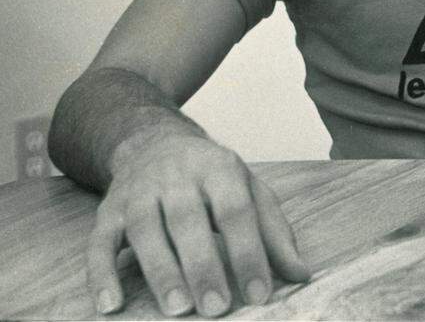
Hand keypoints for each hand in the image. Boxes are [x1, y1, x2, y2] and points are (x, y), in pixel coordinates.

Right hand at [88, 131, 309, 316]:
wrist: (154, 143)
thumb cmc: (212, 177)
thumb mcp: (250, 191)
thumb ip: (275, 232)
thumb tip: (301, 275)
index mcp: (219, 169)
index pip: (236, 211)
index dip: (247, 252)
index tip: (258, 295)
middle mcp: (176, 177)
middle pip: (188, 220)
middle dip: (202, 266)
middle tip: (216, 308)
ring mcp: (138, 193)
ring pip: (145, 229)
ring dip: (159, 270)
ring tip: (176, 309)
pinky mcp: (108, 212)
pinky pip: (99, 243)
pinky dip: (101, 275)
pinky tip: (110, 307)